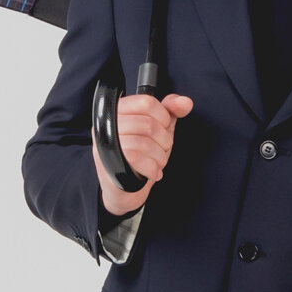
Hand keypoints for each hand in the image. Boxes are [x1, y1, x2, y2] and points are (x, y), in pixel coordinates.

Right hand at [92, 93, 193, 215]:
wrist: (125, 189)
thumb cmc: (141, 154)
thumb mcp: (159, 128)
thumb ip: (171, 110)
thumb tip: (186, 102)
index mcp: (119, 110)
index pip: (146, 102)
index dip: (163, 116)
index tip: (163, 128)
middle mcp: (107, 124)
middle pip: (148, 124)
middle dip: (164, 141)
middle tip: (161, 150)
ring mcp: (105, 144)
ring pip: (144, 143)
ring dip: (159, 157)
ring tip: (157, 162)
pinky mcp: (108, 164)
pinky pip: (136, 159)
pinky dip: (152, 169)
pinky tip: (152, 172)